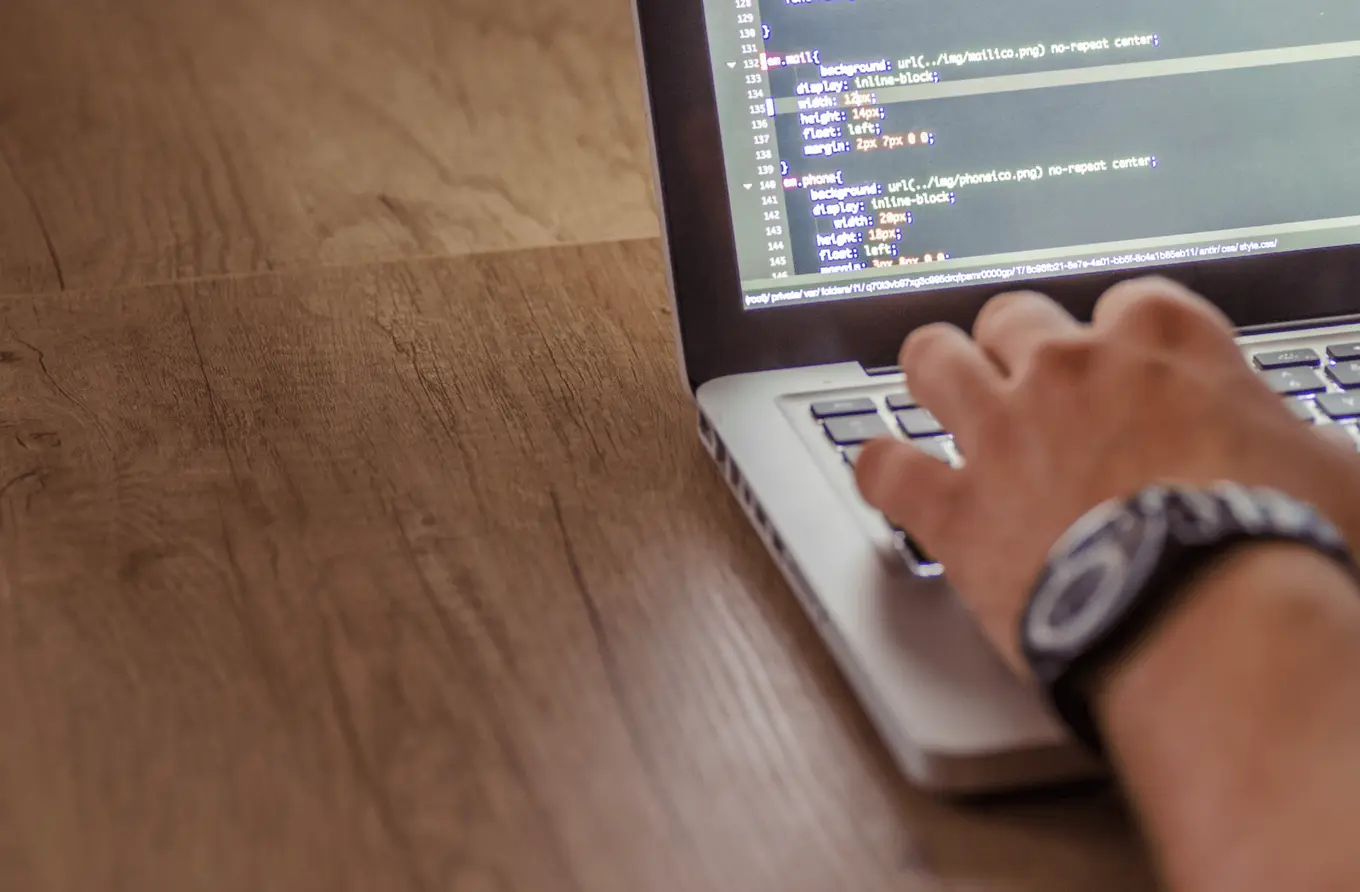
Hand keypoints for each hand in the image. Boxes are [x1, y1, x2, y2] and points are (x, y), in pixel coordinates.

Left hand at [855, 276, 1359, 674]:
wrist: (1213, 624)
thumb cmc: (1282, 546)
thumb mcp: (1330, 470)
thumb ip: (1291, 438)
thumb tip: (1302, 451)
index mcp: (1162, 343)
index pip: (1127, 304)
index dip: (1120, 340)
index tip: (1122, 369)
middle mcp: (1069, 369)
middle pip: (1012, 318)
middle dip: (1015, 348)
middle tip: (1024, 386)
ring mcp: (1001, 432)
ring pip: (932, 361)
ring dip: (932, 375)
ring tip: (935, 394)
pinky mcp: (955, 508)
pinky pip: (884, 467)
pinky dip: (879, 469)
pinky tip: (883, 474)